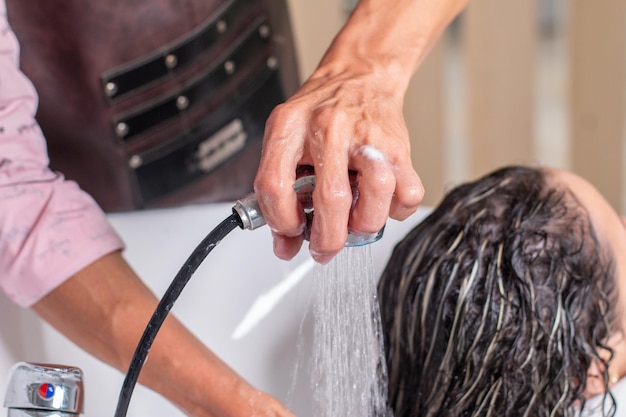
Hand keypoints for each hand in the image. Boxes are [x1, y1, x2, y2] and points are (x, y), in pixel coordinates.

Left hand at [254, 63, 423, 263]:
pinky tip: (380, 204)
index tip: (290, 231)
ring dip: (365, 225)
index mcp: (289, 126)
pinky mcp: (399, 147)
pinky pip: (406, 194)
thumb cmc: (321, 113)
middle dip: (327, 239)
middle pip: (330, 198)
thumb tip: (285, 245)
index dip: (280, 220)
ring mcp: (367, 137)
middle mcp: (328, 128)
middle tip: (324, 248)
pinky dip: (395, 212)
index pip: (274, 184)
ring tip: (355, 226)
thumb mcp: (287, 139)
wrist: (360, 76)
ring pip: (376, 193)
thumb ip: (280, 193)